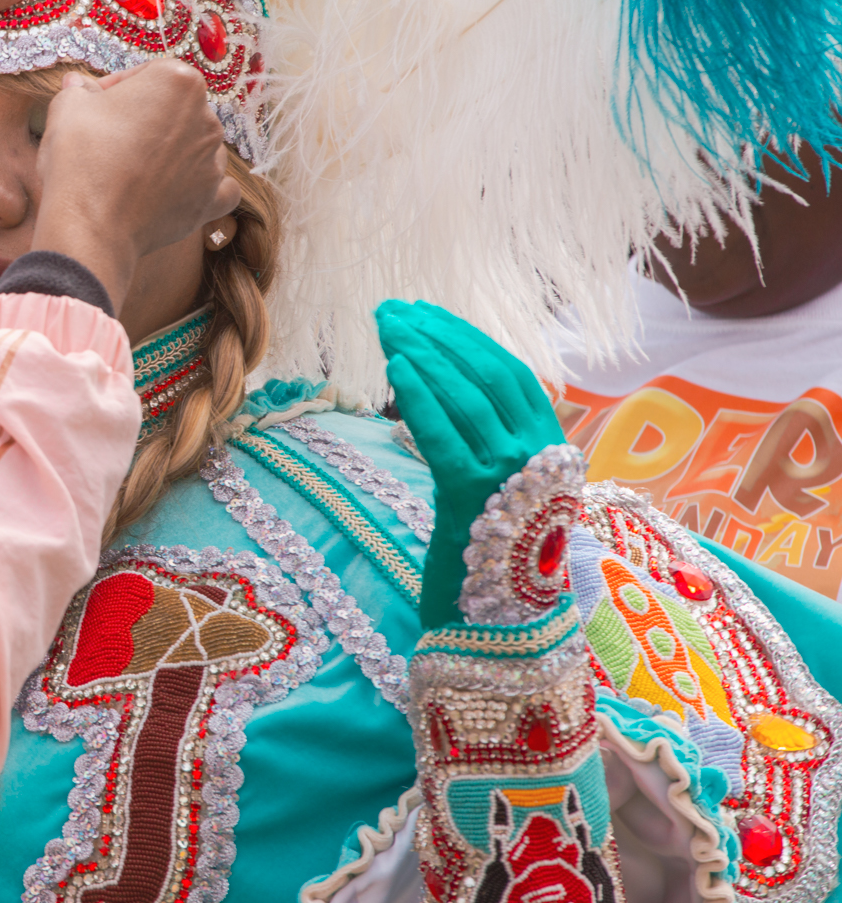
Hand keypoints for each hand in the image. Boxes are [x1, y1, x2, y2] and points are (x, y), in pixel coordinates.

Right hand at [31, 59, 241, 311]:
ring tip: (134, 167)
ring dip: (172, 150)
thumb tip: (78, 86)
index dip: (117, 87)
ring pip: (197, 145)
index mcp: (179, 81)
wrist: (90, 223)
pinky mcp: (212, 199)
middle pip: (175, 109)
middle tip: (108, 137)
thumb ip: (80, 89)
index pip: (149, 74)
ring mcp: (213, 160)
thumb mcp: (68, 107)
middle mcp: (206, 117)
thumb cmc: (80, 158)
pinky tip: (179, 189)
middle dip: (145, 119)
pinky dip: (200, 186)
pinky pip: (218, 187)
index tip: (94, 104)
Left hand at [377, 299, 565, 627]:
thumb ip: (487, 443)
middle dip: (436, 336)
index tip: (426, 314)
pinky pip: (444, 437)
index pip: (510, 375)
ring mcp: (512, 480)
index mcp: (554, 451)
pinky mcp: (476, 502)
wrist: (501, 631)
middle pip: (485, 377)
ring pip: (464, 399)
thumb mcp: (501, 489)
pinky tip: (395, 371)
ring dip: (422, 355)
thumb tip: (446, 390)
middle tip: (392, 311)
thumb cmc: (493, 559)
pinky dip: (420, 398)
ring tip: (387, 329)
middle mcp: (541, 459)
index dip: (466, 339)